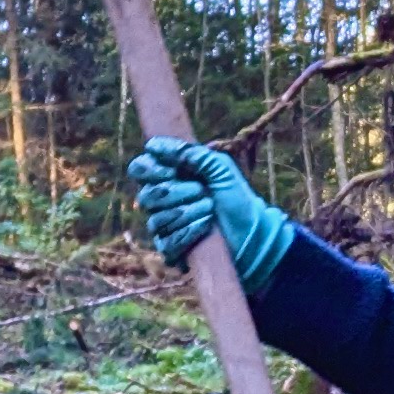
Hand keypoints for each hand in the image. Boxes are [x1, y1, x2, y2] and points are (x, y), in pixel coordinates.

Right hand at [125, 138, 295, 288]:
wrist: (253, 232)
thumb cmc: (236, 197)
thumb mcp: (220, 168)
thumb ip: (191, 152)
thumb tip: (154, 144)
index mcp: (169, 176)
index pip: (140, 169)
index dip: (150, 170)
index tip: (172, 170)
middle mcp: (161, 201)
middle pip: (146, 195)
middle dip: (175, 192)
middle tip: (201, 190)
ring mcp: (165, 226)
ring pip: (156, 220)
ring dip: (186, 213)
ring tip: (210, 209)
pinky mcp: (171, 249)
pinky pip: (166, 242)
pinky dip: (188, 232)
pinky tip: (205, 227)